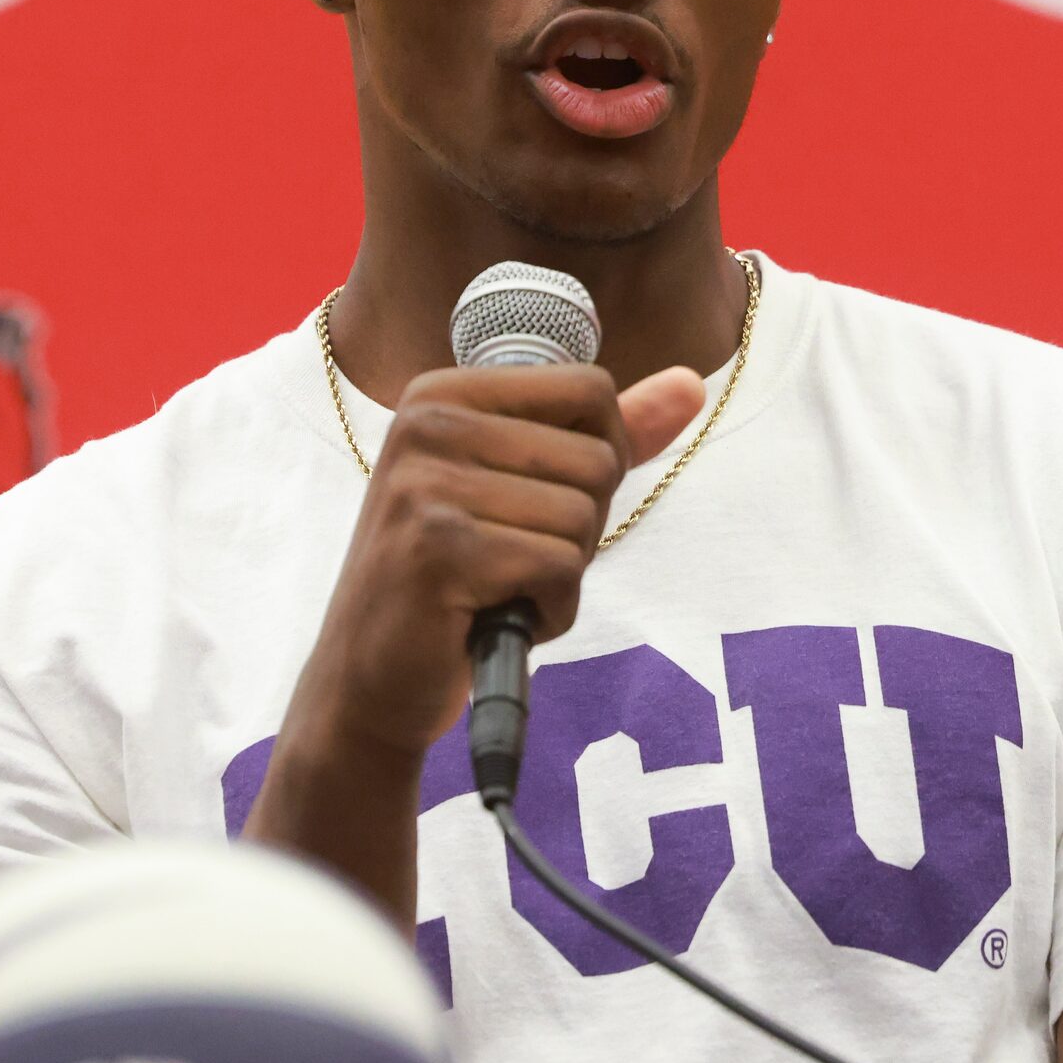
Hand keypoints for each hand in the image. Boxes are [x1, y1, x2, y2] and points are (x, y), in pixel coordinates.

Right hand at [290, 361, 705, 765]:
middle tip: (510, 561)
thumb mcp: (523, 489)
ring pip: (582, 517)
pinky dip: (548, 613)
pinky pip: (559, 568)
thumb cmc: (456, 579)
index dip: (598, 460)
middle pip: (596, 458)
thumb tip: (691, 383)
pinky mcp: (438, 549)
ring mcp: (425, 483)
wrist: (370, 679)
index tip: (538, 504)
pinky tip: (494, 619)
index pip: (591, 389)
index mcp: (443, 391)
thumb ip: (604, 435)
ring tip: (497, 591)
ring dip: (561, 576)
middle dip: (580, 529)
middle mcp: (427, 422)